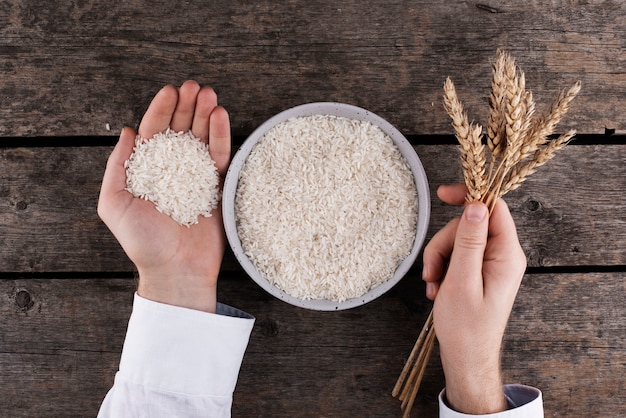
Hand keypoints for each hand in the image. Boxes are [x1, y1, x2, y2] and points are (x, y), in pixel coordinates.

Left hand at [98, 81, 230, 312]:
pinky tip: (221, 116)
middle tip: (196, 86)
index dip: (162, 110)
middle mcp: (172, 169)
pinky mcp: (218, 186)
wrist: (177, 269)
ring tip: (210, 95)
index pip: (154, 131)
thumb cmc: (143, 242)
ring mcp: (197, 177)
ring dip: (206, 114)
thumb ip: (118, 167)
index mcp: (147, 170)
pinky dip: (221, 135)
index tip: (171, 91)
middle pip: (181, 129)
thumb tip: (126, 131)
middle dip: (188, 106)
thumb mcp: (114, 204)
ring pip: (202, 138)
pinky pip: (220, 156)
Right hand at [422, 184, 525, 413]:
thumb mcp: (462, 280)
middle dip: (443, 244)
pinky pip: (456, 256)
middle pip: (469, 225)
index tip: (442, 194)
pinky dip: (442, 268)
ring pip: (458, 240)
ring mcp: (491, 264)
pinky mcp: (479, 272)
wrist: (467, 357)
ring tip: (433, 284)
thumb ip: (469, 241)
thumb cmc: (466, 326)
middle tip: (432, 271)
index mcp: (507, 255)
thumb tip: (475, 206)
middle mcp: (503, 255)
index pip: (493, 208)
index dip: (468, 197)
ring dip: (439, 259)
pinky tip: (437, 288)